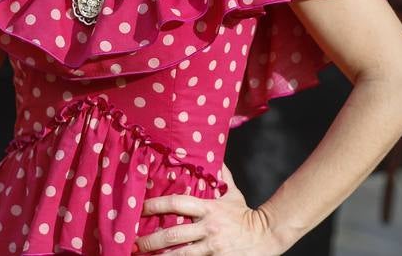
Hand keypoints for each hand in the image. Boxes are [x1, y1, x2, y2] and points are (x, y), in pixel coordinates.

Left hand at [135, 165, 280, 254]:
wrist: (267, 236)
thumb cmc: (245, 215)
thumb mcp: (233, 194)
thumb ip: (221, 176)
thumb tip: (214, 156)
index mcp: (209, 208)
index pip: (177, 203)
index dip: (156, 205)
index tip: (140, 208)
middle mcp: (208, 228)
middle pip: (172, 234)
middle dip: (150, 240)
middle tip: (134, 242)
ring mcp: (211, 248)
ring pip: (179, 255)